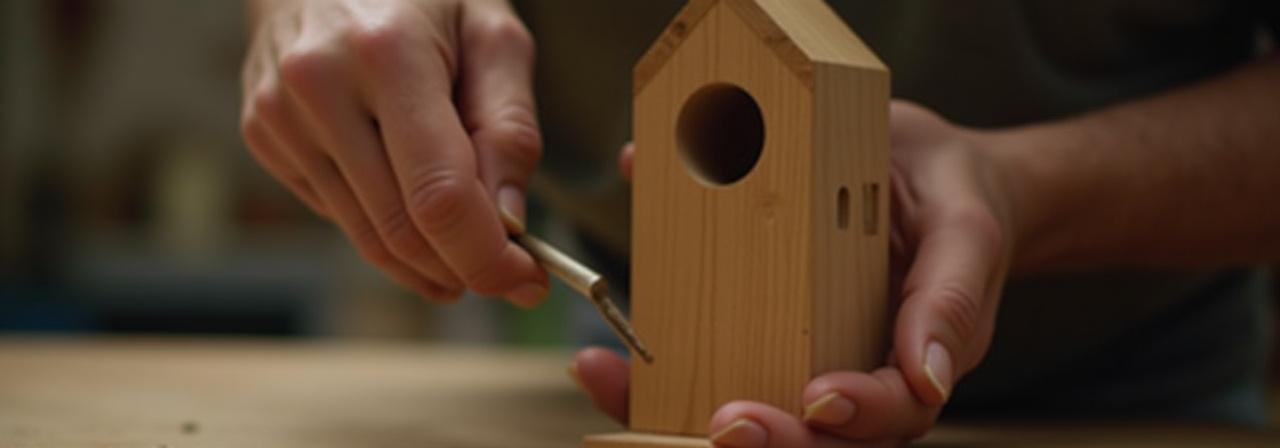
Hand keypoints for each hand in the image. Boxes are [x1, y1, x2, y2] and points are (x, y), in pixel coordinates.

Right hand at [240, 0, 547, 305]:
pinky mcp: (263, 137)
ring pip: (367, 235)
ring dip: (429, 261)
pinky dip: (387, 226)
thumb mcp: (492, 31)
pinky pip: (339, 214)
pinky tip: (412, 197)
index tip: (528, 279)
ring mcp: (278, 116)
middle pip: (401, 228)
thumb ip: (509, 125)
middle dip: (465, 267)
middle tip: (512, 275)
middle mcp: (318, 86)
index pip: (438, 195)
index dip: (487, 256)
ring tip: (471, 249)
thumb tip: (509, 221)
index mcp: (385, 52)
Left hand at [574, 101, 1014, 445]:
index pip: (892, 414)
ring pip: (746, 413)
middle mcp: (852, 374)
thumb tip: (930, 376)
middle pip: (813, 437)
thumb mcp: (967, 231)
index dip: (858, 416)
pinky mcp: (749, 332)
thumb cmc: (952, 200)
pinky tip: (605, 360)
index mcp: (912, 364)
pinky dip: (649, 377)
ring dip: (678, 419)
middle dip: (769, 438)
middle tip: (727, 423)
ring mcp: (795, 356)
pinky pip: (702, 365)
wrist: (917, 166)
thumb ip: (950, 297)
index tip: (818, 397)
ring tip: (624, 390)